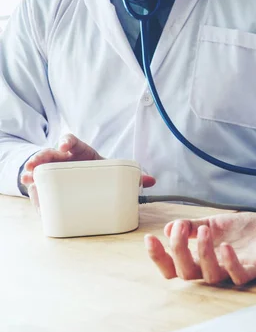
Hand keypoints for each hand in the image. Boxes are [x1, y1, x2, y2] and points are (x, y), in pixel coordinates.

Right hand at [20, 133, 155, 210]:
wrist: (86, 179)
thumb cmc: (97, 172)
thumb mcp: (111, 170)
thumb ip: (131, 175)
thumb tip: (152, 180)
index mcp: (80, 151)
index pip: (71, 140)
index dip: (67, 141)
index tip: (65, 146)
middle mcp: (63, 158)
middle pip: (50, 153)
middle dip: (42, 157)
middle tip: (35, 164)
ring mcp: (53, 170)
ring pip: (40, 167)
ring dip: (32, 170)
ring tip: (27, 177)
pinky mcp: (48, 183)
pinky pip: (39, 184)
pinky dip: (34, 187)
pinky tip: (30, 191)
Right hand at [145, 214, 255, 285]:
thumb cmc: (245, 230)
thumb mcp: (214, 222)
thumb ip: (192, 225)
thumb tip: (168, 228)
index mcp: (201, 259)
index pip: (173, 267)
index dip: (159, 257)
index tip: (150, 238)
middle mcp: (214, 269)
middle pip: (185, 274)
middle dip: (178, 251)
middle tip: (182, 229)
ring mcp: (233, 272)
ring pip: (209, 276)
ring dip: (203, 252)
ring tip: (205, 230)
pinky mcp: (254, 271)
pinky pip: (238, 277)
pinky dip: (229, 263)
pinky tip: (225, 247)